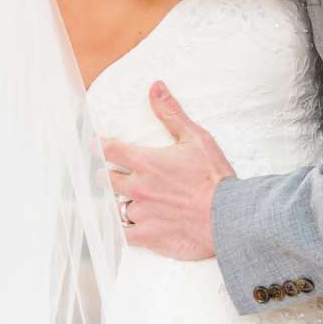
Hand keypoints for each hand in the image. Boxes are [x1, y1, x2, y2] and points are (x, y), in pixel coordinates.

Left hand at [102, 84, 232, 260]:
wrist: (229, 217)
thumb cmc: (215, 177)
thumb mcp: (196, 138)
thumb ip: (171, 113)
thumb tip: (155, 87)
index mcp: (146, 162)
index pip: (108, 150)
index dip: (98, 147)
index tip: (94, 146)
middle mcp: (138, 187)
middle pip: (106, 180)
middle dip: (106, 176)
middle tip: (111, 176)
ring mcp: (141, 212)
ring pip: (115, 208)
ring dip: (118, 204)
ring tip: (124, 203)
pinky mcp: (148, 236)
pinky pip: (123, 235)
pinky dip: (123, 232)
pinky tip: (125, 229)